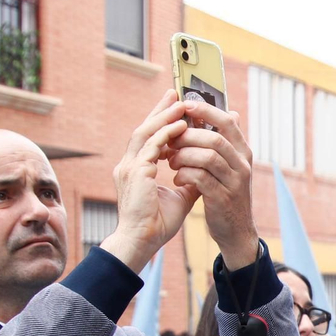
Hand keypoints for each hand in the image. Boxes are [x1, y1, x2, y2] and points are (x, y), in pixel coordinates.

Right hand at [100, 91, 202, 271]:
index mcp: (137, 169)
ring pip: (145, 132)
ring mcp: (129, 167)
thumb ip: (191, 180)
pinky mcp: (135, 172)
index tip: (177, 108)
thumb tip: (206, 169)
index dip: (162, 121)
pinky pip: (151, 146)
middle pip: (144, 128)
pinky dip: (166, 134)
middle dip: (161, 110)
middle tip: (176, 94)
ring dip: (164, 117)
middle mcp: (130, 165)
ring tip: (181, 105)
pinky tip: (180, 126)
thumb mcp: (180, 197)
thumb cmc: (157, 223)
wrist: (142, 241)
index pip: (149, 138)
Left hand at [164, 97, 259, 267]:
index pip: (227, 122)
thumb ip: (227, 142)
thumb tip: (230, 112)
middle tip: (170, 141)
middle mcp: (243, 164)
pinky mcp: (223, 198)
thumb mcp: (232, 166)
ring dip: (184, 156)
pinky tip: (177, 178)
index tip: (185, 106)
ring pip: (207, 157)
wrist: (236, 231)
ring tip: (171, 161)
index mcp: (243, 152)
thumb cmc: (227, 194)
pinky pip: (200, 178)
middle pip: (214, 138)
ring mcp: (234, 182)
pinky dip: (184, 174)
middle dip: (187, 136)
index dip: (206, 110)